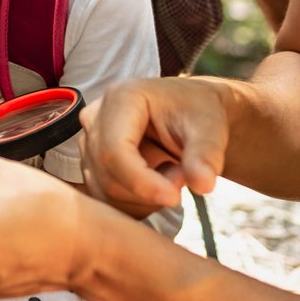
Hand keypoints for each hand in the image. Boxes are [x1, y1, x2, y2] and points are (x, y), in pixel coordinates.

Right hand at [80, 77, 226, 215]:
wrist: (192, 116)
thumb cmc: (199, 115)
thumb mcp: (211, 128)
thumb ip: (206, 154)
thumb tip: (203, 184)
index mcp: (121, 97)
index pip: (114, 151)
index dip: (141, 182)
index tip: (174, 198)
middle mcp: (95, 117)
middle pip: (107, 175)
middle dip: (148, 190)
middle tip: (183, 177)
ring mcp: (88, 141)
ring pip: (104, 192)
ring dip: (144, 198)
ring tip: (171, 173)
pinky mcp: (91, 164)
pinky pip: (105, 199)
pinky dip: (136, 203)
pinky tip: (157, 182)